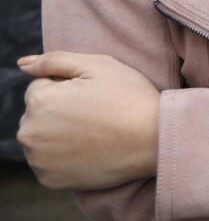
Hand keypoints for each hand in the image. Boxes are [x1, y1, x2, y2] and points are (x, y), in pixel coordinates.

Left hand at [17, 52, 159, 190]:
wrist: (154, 139)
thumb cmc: (128, 97)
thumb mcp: (98, 65)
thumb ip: (54, 60)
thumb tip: (22, 63)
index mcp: (39, 100)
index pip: (40, 86)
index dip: (68, 87)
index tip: (93, 95)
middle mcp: (29, 132)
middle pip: (37, 114)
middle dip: (58, 110)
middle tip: (94, 113)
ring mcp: (38, 160)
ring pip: (41, 138)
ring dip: (57, 133)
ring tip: (93, 131)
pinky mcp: (49, 180)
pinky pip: (48, 162)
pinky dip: (62, 156)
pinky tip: (88, 149)